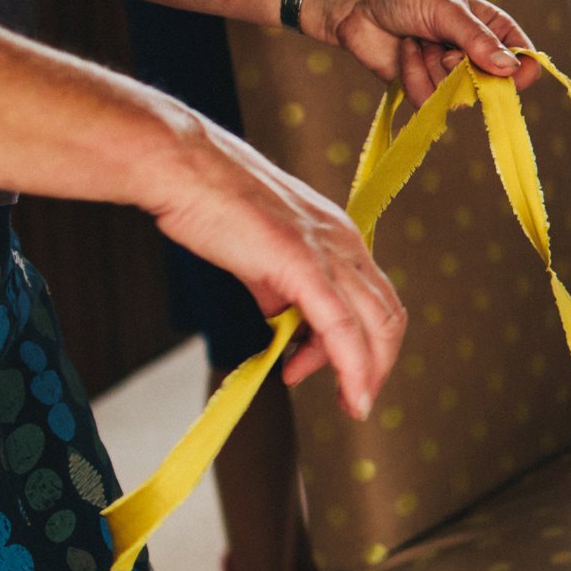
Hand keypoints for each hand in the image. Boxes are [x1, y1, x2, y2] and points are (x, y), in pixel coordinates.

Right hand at [145, 112, 406, 418]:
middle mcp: (345, 243)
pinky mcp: (304, 263)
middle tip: (356, 399)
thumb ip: (281, 292)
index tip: (340, 372)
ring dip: (367, 373)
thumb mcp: (261, 256)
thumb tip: (286, 325)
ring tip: (347, 400)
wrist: (183, 169)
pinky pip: (341, 326)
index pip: (376, 301)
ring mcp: (328, 252)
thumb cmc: (213, 206)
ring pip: (374, 326)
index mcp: (340, 237)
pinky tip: (350, 393)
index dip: (368, 344)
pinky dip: (352, 366)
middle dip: (377, 366)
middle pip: (387, 317)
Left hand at [303, 0, 540, 104]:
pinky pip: (428, 101)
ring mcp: (448, 74)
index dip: (520, 72)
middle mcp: (475, 54)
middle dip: (463, 69)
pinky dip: (414, 76)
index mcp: (492, 29)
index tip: (507, 74)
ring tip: (418, 41)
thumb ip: (479, 41)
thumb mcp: (448, 11)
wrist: (354, 1)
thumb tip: (511, 69)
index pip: (523, 60)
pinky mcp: (422, 87)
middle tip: (444, 47)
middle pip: (491, 86)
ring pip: (457, 97)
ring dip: (433, 69)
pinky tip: (405, 51)